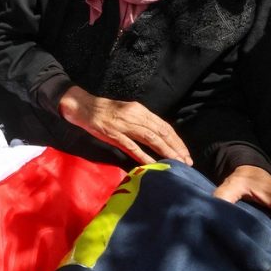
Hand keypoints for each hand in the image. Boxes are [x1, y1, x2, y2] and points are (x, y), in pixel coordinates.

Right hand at [56, 86, 191, 164]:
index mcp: (140, 110)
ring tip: (176, 163)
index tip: (185, 153)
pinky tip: (153, 164)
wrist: (82, 106)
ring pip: (150, 139)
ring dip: (165, 152)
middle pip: (161, 132)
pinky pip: (132, 146)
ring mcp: (124, 124)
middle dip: (176, 148)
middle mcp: (135, 115)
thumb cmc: (105, 111)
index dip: (176, 140)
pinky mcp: (113, 133)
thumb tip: (158, 137)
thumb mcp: (127, 113)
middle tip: (187, 162)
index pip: (164, 126)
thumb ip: (141, 123)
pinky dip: (144, 156)